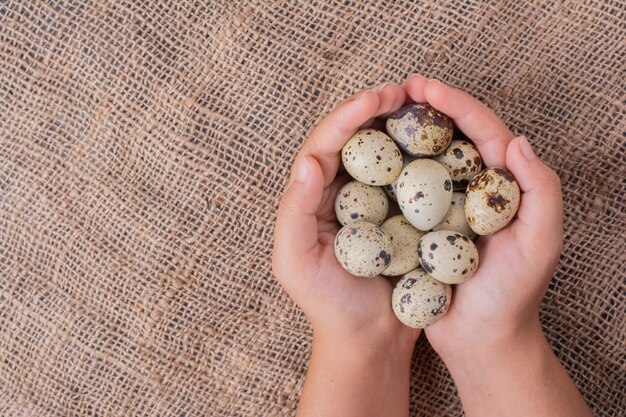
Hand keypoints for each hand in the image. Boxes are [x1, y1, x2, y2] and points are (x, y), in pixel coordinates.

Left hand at [272, 83, 417, 416]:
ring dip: (400, 126)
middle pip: (355, 140)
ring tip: (423, 103)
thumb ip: (295, 210)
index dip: (348, 116)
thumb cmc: (327, 304)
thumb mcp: (296, 261)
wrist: (367, 339)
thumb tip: (308, 160)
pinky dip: (422, 158)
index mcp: (312, 198)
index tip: (378, 97)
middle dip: (375, 110)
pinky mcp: (400, 217)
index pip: (326, 145)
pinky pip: (410, 180)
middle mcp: (340, 193)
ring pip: (383, 154)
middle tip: (403, 88)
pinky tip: (442, 142)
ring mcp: (372, 204)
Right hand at [402, 76, 563, 358]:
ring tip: (379, 113)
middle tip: (398, 89)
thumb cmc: (513, 296)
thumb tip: (518, 141)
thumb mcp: (540, 244)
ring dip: (406, 132)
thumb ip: (541, 192)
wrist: (481, 340)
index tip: (423, 86)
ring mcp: (448, 207)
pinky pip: (406, 190)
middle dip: (428, 107)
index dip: (456, 103)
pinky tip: (370, 159)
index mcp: (506, 185)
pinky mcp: (425, 226)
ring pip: (426, 158)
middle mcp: (476, 189)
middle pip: (453, 136)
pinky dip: (391, 169)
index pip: (483, 131)